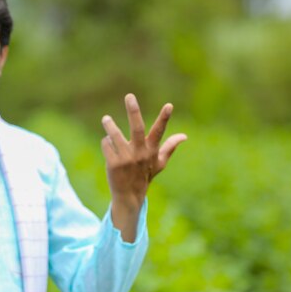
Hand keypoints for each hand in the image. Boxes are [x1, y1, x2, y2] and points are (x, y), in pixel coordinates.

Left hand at [101, 94, 186, 240]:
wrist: (129, 195)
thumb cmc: (145, 175)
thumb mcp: (159, 163)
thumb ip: (170, 147)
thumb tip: (184, 136)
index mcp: (151, 150)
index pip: (160, 132)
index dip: (164, 118)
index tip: (169, 105)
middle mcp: (139, 153)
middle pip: (136, 128)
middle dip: (134, 111)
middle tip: (129, 96)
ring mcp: (126, 159)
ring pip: (115, 135)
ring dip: (109, 125)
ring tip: (106, 119)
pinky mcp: (113, 164)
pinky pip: (106, 144)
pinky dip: (106, 143)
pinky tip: (108, 148)